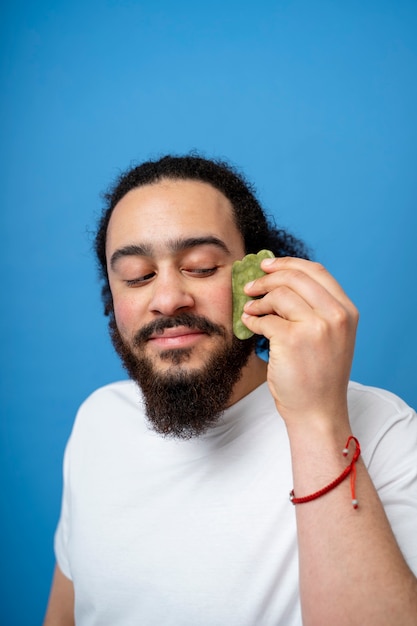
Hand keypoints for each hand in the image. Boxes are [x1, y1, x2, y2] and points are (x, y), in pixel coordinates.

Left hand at [242, 257, 358, 428]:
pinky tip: (250, 326)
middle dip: (266, 278)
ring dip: (257, 301)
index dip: (287, 263)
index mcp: (346, 310)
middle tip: (250, 286)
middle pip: (294, 278)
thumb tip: (279, 279)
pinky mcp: (293, 340)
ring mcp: (316, 327)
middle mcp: (336, 315)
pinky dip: (252, 320)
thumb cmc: (319, 375)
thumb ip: (315, 308)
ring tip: (250, 310)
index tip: (267, 265)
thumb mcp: (330, 336)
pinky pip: (264, 319)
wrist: (318, 412)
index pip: (316, 270)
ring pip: (278, 295)